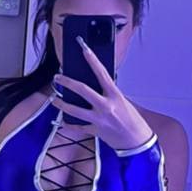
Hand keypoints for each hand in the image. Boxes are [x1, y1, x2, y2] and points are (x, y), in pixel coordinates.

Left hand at [51, 36, 153, 151]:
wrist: (136, 141)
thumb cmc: (132, 120)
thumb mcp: (122, 101)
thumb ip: (108, 94)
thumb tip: (94, 86)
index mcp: (114, 95)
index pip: (101, 73)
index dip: (92, 60)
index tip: (84, 50)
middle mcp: (106, 106)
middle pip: (82, 90)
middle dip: (67, 82)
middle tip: (57, 78)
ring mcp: (99, 119)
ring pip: (74, 110)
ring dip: (61, 104)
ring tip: (54, 100)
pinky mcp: (95, 130)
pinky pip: (78, 127)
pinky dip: (70, 125)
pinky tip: (63, 122)